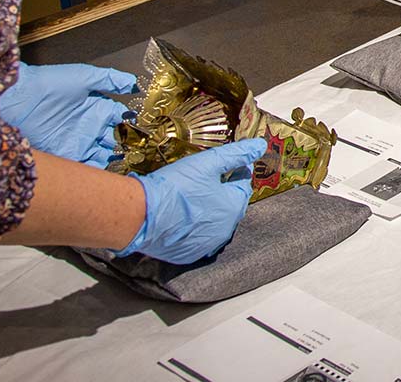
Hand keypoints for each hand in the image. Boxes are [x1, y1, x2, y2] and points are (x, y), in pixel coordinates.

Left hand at [0, 62, 134, 168]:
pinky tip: (108, 170)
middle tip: (139, 150)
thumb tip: (134, 83)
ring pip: (105, 154)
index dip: (133, 124)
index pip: (122, 118)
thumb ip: (110, 79)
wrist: (19, 101)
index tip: (145, 130)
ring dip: (116, 158)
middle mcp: (90, 126)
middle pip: (116, 138)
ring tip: (126, 162)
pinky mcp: (67, 155)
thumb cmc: (49, 84)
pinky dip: (98, 170)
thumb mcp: (84, 76)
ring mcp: (80, 142)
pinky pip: (87, 166)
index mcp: (97, 106)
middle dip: (128, 144)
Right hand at [120, 137, 266, 264]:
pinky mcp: (188, 254)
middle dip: (221, 191)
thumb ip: (236, 154)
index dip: (234, 171)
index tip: (221, 165)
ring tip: (189, 196)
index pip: (243, 185)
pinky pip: (197, 237)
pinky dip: (192, 226)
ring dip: (207, 209)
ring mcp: (207, 245)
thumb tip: (260, 146)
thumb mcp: (208, 163)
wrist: (140, 216)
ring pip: (214, 222)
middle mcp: (225, 229)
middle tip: (202, 179)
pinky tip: (180, 215)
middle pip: (229, 204)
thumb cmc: (174, 188)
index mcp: (233, 207)